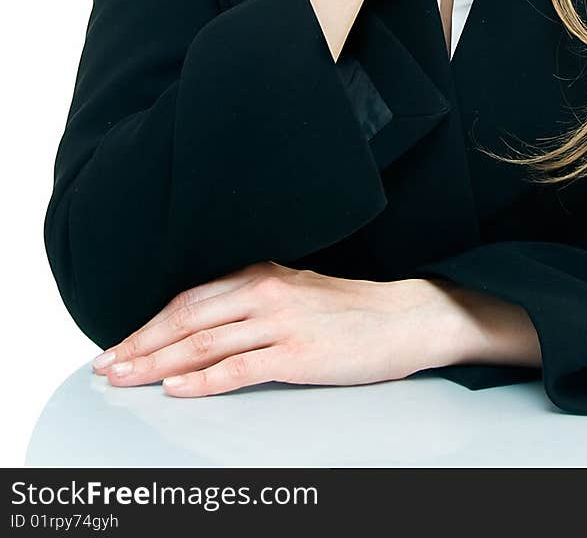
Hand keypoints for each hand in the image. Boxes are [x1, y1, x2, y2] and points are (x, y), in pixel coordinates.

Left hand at [91, 261, 453, 396]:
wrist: (405, 317)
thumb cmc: (350, 310)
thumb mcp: (295, 290)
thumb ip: (251, 299)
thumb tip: (202, 323)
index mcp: (261, 272)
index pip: (190, 297)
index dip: (149, 322)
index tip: (119, 344)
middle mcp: (265, 292)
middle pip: (187, 318)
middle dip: (141, 344)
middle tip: (107, 366)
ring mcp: (281, 323)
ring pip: (204, 342)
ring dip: (158, 363)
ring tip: (127, 378)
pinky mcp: (299, 354)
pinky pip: (239, 368)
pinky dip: (204, 380)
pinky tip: (178, 389)